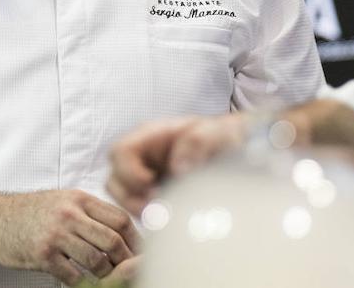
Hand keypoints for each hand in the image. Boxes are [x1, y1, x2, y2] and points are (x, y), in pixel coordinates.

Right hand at [0, 189, 138, 284]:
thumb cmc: (31, 211)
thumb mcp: (63, 200)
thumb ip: (90, 212)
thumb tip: (123, 231)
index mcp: (79, 199)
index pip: (120, 218)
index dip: (136, 239)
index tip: (140, 253)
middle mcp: (69, 214)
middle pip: (112, 240)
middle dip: (126, 261)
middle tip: (130, 272)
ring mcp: (55, 234)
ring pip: (96, 260)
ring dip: (106, 276)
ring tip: (107, 279)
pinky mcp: (42, 255)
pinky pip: (74, 275)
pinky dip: (83, 283)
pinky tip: (83, 283)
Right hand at [106, 114, 246, 214]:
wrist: (238, 148)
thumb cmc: (222, 135)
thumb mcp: (215, 133)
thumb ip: (197, 144)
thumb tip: (178, 170)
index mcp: (150, 136)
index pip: (121, 152)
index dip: (128, 172)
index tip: (151, 184)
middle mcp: (142, 157)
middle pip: (114, 178)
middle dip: (130, 198)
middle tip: (156, 209)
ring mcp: (147, 176)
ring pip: (123, 196)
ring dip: (137, 209)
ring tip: (163, 217)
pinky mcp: (155, 195)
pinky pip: (140, 208)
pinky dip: (149, 216)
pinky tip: (169, 220)